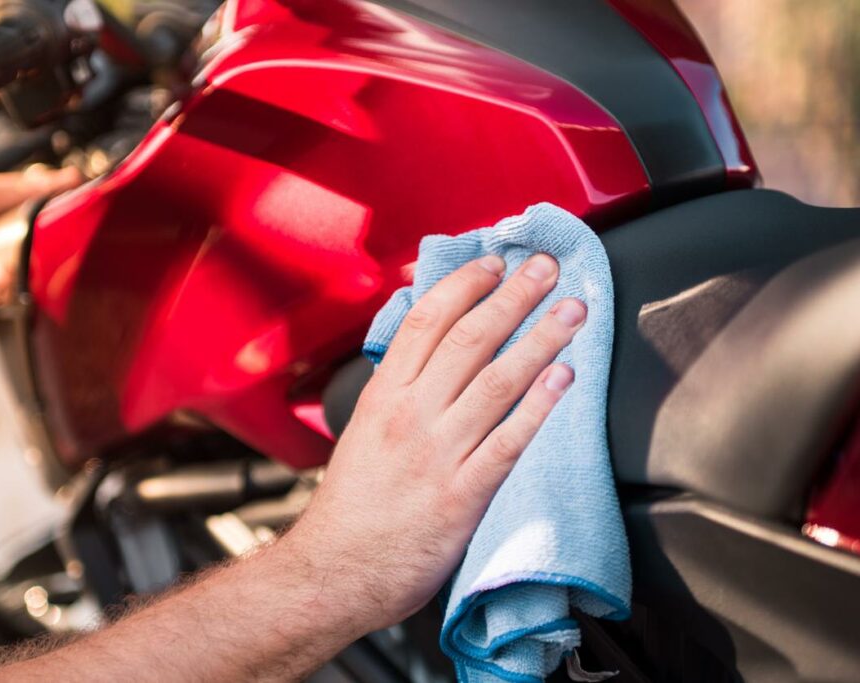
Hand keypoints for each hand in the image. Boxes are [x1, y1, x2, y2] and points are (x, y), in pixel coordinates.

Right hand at [285, 253, 585, 633]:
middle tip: (547, 268)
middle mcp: (411, 415)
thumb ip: (397, 387)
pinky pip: (508, 442)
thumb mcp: (363, 429)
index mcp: (383, 395)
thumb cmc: (352, 503)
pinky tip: (564, 378)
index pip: (426, 320)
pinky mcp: (463, 495)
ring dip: (540, 338)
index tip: (495, 262)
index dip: (466, 284)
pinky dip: (538, 407)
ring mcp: (438, 454)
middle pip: (469, 339)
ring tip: (572, 310)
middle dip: (513, 296)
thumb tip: (429, 347)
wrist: (337, 570)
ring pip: (497, 381)